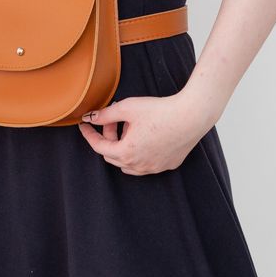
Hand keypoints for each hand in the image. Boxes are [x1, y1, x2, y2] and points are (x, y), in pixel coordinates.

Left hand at [76, 92, 213, 174]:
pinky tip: (146, 136)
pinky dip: (140, 153)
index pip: (99, 147)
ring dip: (123, 148)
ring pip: (129, 164)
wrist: (191, 116)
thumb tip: (90, 117)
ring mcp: (154, 168)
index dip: (89, 134)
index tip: (84, 125)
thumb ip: (106, 114)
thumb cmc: (160, 111)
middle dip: (108, 137)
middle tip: (112, 120)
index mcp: (126, 152)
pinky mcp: (168, 165)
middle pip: (113, 155)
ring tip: (129, 128)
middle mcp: (138, 165)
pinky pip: (147, 164)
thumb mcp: (128, 108)